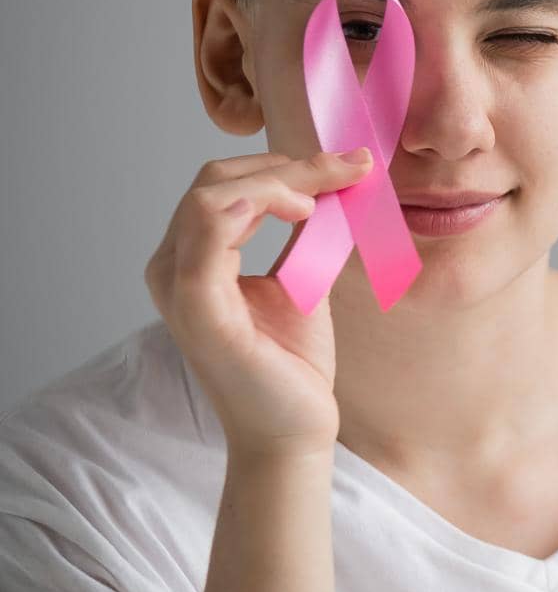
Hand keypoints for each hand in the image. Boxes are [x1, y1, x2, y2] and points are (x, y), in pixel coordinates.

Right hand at [144, 148, 374, 458]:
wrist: (294, 427)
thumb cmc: (291, 361)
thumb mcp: (302, 278)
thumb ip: (304, 231)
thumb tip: (331, 180)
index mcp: (192, 257)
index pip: (226, 184)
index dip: (286, 165)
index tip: (348, 164)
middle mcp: (173, 267)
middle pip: (217, 181)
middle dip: (289, 165)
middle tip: (349, 168)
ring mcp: (178, 287)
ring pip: (212, 196)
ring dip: (279, 181)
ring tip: (325, 196)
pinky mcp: (197, 308)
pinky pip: (207, 233)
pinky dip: (253, 206)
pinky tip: (300, 209)